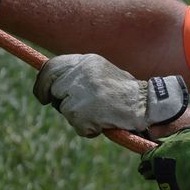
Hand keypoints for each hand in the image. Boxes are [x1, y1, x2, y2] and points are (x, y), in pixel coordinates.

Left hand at [32, 53, 188, 137]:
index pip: (52, 67)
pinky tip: (104, 123)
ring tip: (99, 114)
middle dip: (57, 100)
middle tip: (66, 108)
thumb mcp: (103, 74)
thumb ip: (81, 75)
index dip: (43, 82)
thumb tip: (57, 84)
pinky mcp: (81, 112)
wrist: (147, 105)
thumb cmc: (127, 94)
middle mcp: (81, 74)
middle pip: (54, 88)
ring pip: (64, 108)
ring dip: (78, 116)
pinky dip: (88, 128)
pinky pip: (76, 124)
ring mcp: (80, 93)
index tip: (42, 94)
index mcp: (86, 61)